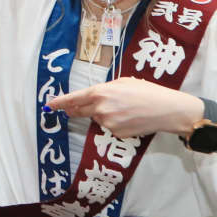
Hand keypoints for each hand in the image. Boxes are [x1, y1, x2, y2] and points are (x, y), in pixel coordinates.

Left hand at [46, 77, 202, 138]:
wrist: (166, 110)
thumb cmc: (146, 91)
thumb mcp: (123, 82)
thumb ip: (104, 89)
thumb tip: (93, 97)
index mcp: (100, 93)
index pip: (74, 98)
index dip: (60, 102)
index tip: (50, 105)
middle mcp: (101, 109)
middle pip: (79, 111)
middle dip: (73, 110)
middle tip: (70, 109)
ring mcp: (108, 123)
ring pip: (97, 119)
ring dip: (102, 114)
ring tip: (123, 108)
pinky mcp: (116, 134)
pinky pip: (109, 127)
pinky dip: (114, 123)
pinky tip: (129, 118)